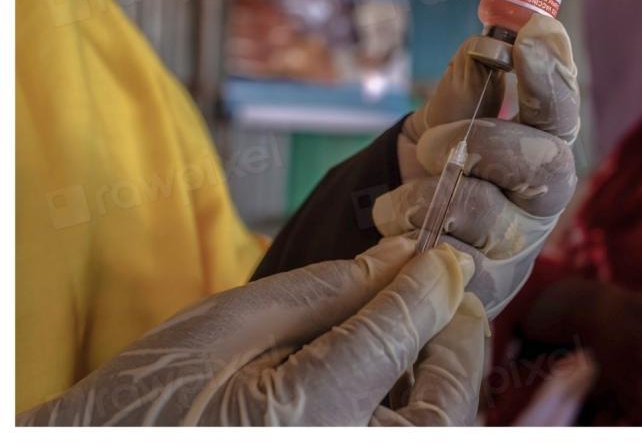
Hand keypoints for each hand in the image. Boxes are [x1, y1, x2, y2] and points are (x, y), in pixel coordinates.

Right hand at [16, 238, 487, 425]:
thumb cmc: (150, 401)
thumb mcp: (229, 325)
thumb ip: (326, 290)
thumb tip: (400, 257)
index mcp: (314, 415)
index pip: (402, 329)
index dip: (431, 282)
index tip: (435, 254)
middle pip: (448, 400)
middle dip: (457, 337)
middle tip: (443, 292)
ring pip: (442, 429)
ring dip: (447, 378)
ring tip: (423, 330)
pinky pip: (409, 441)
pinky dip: (422, 412)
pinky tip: (395, 376)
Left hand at [373, 14, 579, 316]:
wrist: (402, 235)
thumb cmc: (436, 170)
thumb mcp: (443, 121)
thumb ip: (464, 89)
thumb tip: (483, 46)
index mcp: (541, 147)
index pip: (561, 110)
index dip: (551, 75)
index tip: (533, 33)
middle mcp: (542, 198)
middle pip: (539, 164)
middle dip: (478, 145)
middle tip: (430, 146)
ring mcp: (519, 247)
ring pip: (487, 216)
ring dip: (428, 200)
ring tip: (395, 205)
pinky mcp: (486, 290)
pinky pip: (453, 263)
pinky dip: (414, 241)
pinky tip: (399, 237)